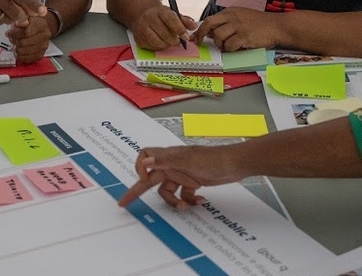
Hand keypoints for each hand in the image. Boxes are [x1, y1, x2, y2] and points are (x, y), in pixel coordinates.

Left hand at [5, 16, 52, 62]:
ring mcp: (44, 46)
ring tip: (14, 44)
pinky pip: (28, 59)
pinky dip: (21, 56)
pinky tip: (18, 52)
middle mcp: (45, 36)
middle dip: (14, 41)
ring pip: (25, 52)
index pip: (27, 32)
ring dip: (16, 49)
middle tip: (11, 38)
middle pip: (25, 43)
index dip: (15, 34)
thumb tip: (15, 26)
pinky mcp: (41, 54)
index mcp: (41, 24)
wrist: (42, 28)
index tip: (9, 33)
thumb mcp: (26, 16)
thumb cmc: (31, 22)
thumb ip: (20, 20)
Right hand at [117, 146, 242, 209]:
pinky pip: (183, 195)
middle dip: (138, 191)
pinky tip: (200, 200)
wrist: (237, 164)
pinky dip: (189, 200)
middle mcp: (172, 165)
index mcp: (168, 157)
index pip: (144, 158)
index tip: (141, 181)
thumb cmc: (214, 158)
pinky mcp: (193, 182)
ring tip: (186, 205)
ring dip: (174, 201)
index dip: (139, 169)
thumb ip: (164, 161)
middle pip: (150, 179)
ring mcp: (182, 174)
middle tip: (125, 202)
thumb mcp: (187, 160)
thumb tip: (144, 162)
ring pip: (167, 192)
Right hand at [130, 5, 195, 49]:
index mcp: (159, 10)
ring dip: (166, 45)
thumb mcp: (172, 14)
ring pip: (158, 42)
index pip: (171, 20)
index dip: (180, 29)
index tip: (186, 37)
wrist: (142, 15)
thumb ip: (184, 20)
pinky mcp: (138, 38)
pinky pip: (151, 47)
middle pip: (164, 34)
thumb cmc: (160, 17)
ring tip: (169, 41)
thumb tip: (193, 26)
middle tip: (178, 41)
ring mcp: (142, 29)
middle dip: (174, 40)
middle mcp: (149, 18)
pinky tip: (160, 42)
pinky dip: (158, 47)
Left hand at [194, 7, 278, 51]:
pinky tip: (236, 48)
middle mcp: (232, 16)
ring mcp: (238, 26)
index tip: (197, 37)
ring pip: (218, 36)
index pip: (210, 19)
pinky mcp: (244, 36)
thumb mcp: (241, 19)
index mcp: (230, 12)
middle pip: (209, 24)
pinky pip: (230, 45)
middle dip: (201, 34)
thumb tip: (210, 33)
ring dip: (221, 44)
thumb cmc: (260, 24)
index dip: (201, 29)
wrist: (277, 26)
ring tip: (228, 46)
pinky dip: (230, 49)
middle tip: (200, 43)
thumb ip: (227, 24)